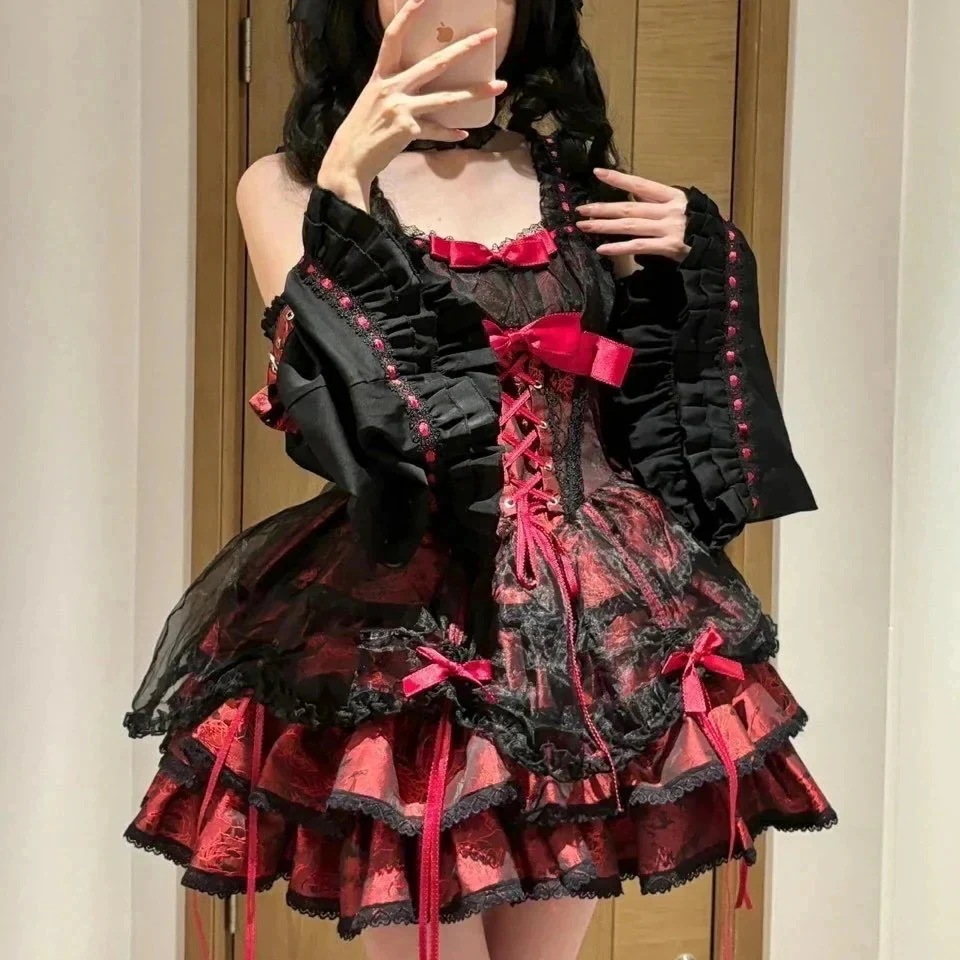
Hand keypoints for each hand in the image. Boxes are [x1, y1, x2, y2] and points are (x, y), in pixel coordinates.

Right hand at [317, 0, 505, 209]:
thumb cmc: (363, 130)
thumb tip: (424, 86)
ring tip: (499, 85)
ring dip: (475, 92)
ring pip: (446, 98)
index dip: (408, 15)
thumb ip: (396, 89)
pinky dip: (449, 133)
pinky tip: (463, 134)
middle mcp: (392, 87)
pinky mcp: (408, 129)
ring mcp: (401, 108)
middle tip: (489, 36)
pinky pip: (436, 130)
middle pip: (435, 63)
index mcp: (381, 76)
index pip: (393, 37)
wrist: (349, 159)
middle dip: (465, 48)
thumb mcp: (374, 101)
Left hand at [576, 168, 690, 261]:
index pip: (641, 184)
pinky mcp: (669, 247)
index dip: (619, 178)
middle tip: (581, 209)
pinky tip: (602, 248)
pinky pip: (638, 246)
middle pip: (629, 207)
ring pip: (630, 225)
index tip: (597, 172)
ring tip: (584, 226)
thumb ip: (660, 204)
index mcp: (673, 196)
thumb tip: (634, 200)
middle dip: (602, 208)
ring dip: (604, 226)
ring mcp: (668, 228)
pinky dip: (619, 248)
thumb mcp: (683, 208)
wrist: (721, 247)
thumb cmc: (701, 227)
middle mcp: (669, 210)